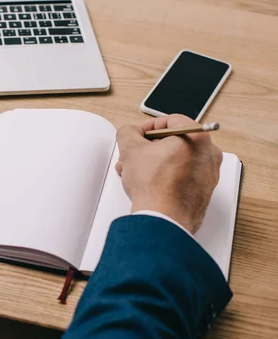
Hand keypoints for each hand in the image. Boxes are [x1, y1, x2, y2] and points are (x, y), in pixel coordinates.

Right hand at [115, 114, 222, 233]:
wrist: (164, 218)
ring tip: (136, 170)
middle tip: (136, 153)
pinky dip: (167, 175)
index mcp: (196, 136)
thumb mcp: (131, 149)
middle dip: (150, 147)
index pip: (170, 120)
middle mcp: (209, 153)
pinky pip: (184, 175)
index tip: (138, 134)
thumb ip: (128, 132)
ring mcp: (209, 173)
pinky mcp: (204, 190)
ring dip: (156, 161)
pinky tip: (149, 182)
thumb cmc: (155, 186)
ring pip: (178, 159)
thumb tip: (130, 132)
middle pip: (175, 140)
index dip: (148, 126)